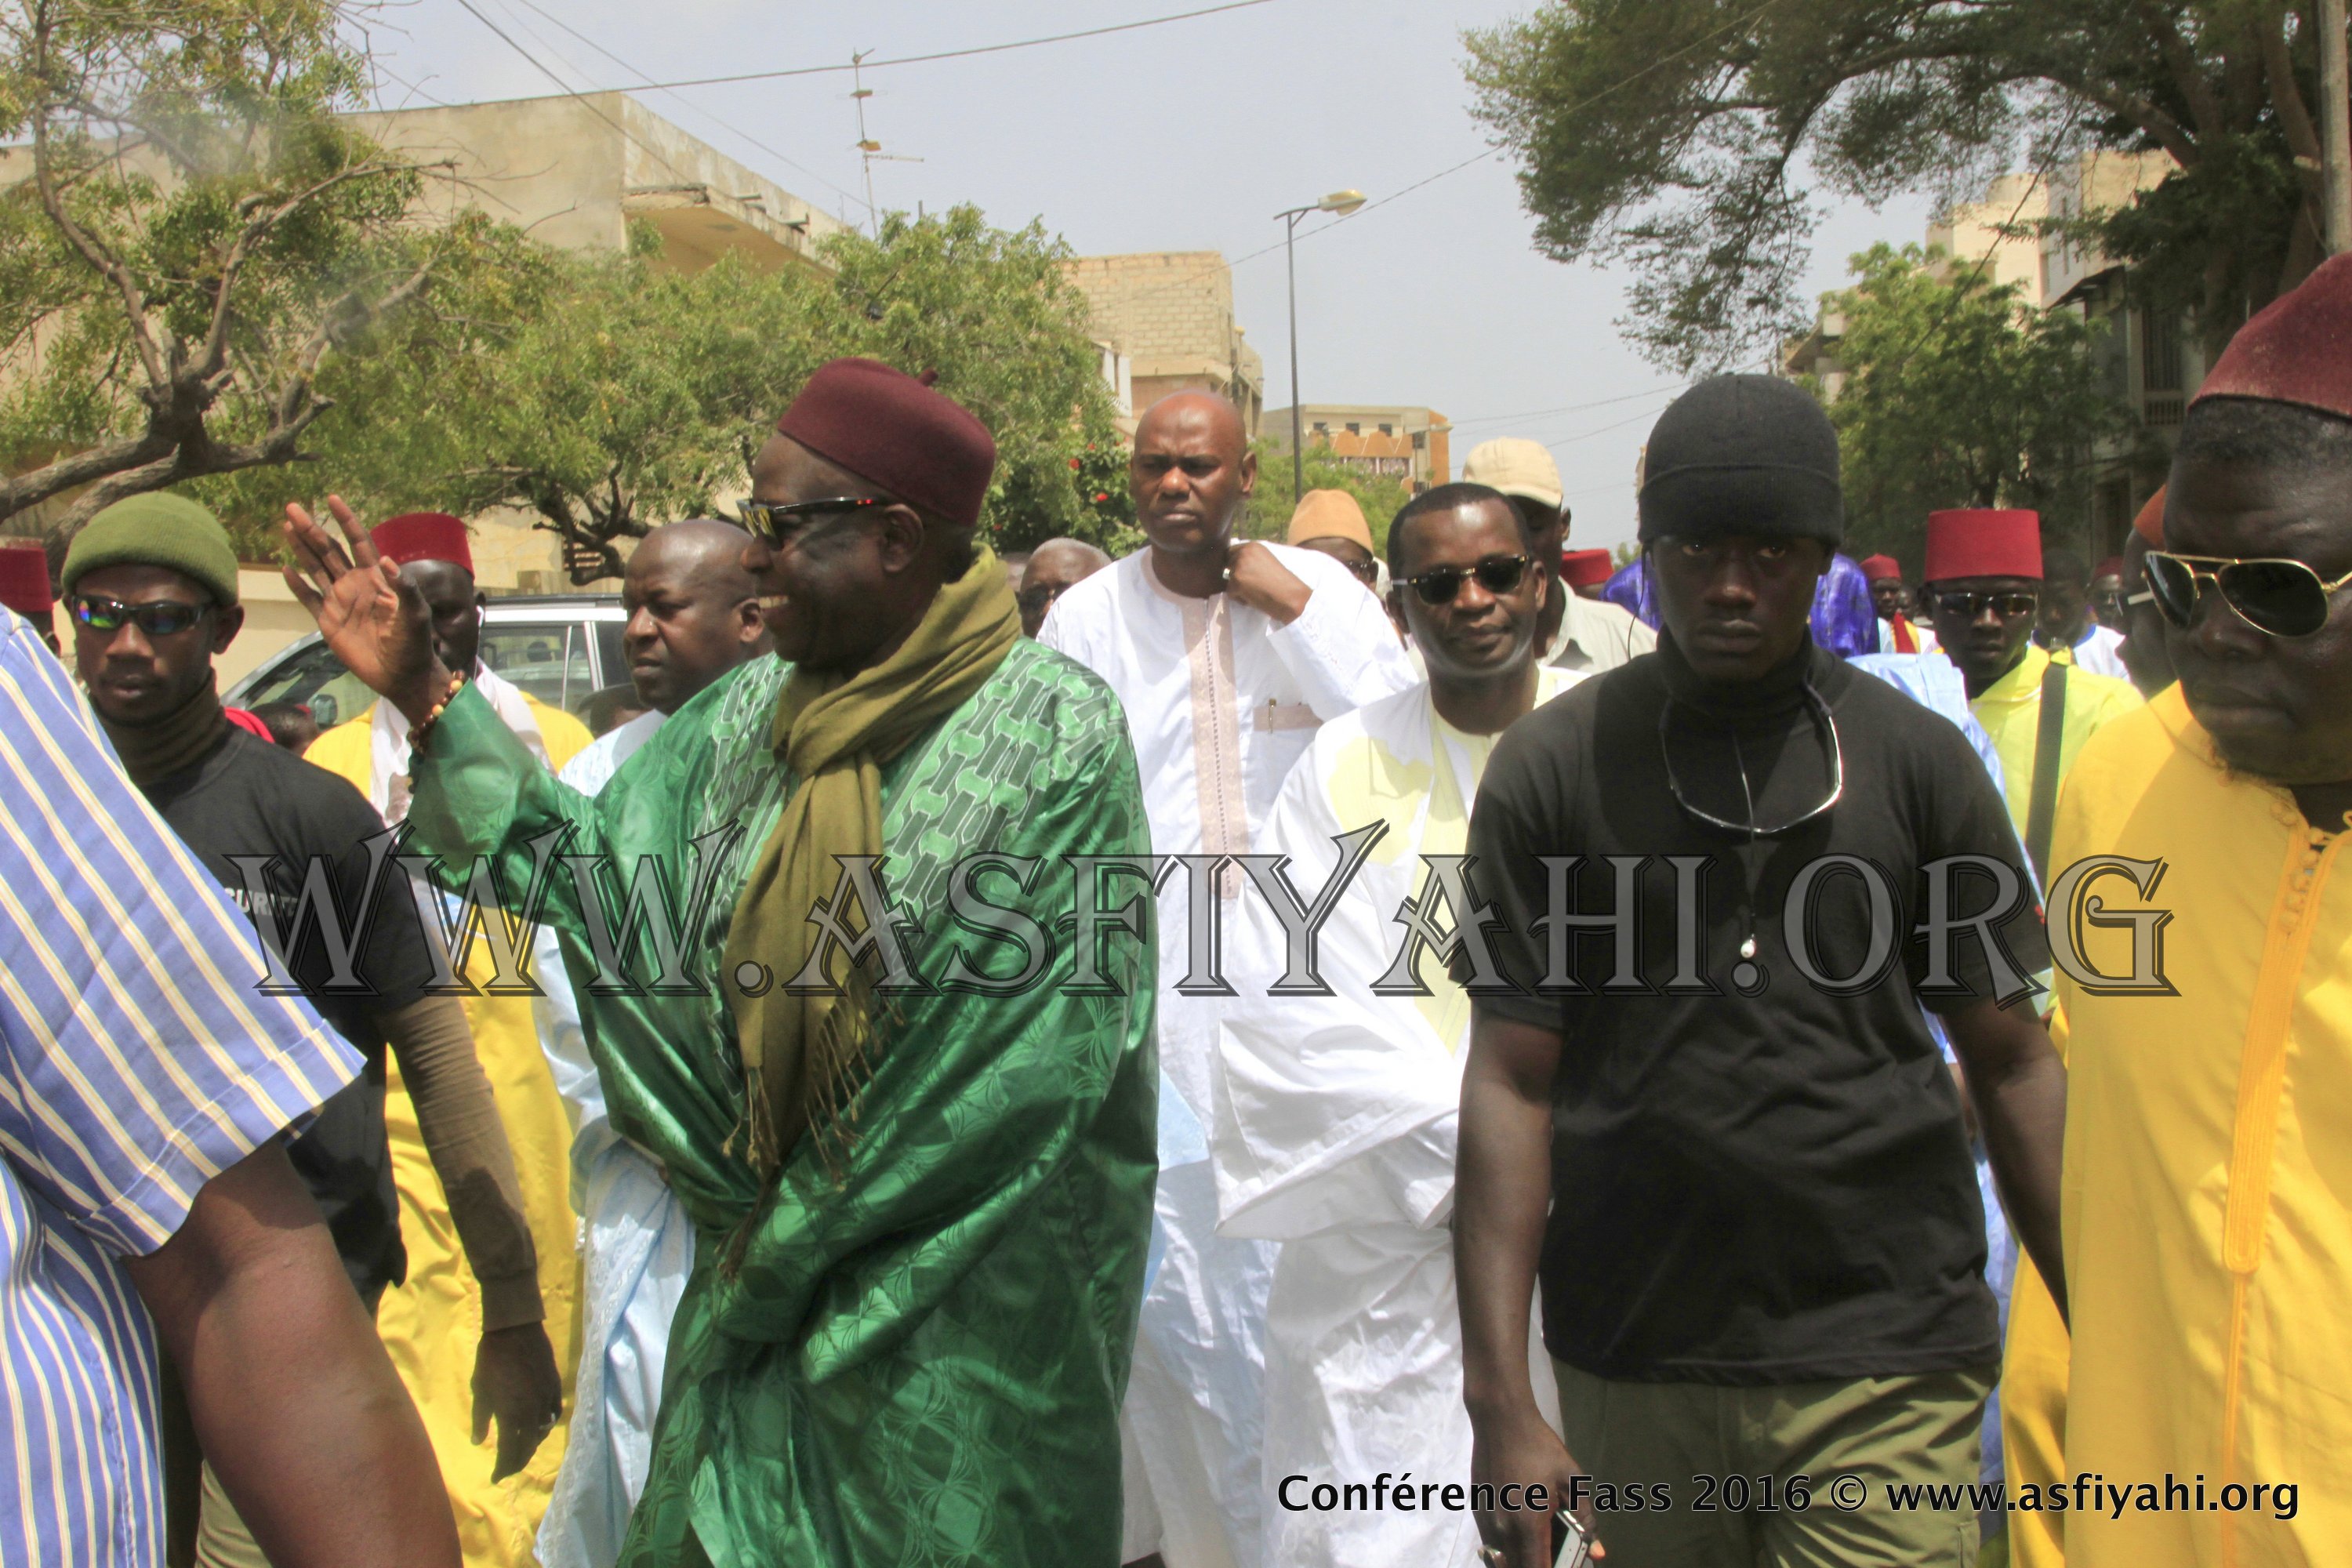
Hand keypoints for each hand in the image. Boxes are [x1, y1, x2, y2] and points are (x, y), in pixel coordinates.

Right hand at [281, 496, 448, 725]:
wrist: (401, 675)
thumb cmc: (414, 643)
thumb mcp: (415, 614)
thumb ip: (405, 588)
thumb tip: (385, 560)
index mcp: (377, 578)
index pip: (358, 541)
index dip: (346, 520)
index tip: (332, 498)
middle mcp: (355, 584)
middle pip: (329, 550)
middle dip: (312, 529)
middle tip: (293, 507)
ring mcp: (340, 601)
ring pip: (316, 568)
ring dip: (301, 548)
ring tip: (286, 526)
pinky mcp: (328, 621)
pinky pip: (308, 598)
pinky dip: (297, 584)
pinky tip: (285, 568)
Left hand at [471, 1322, 561, 1481]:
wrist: (515, 1331)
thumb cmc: (491, 1361)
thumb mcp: (480, 1391)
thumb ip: (481, 1419)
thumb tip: (479, 1442)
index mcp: (511, 1417)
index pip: (509, 1453)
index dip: (502, 1469)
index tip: (495, 1477)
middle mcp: (532, 1413)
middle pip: (528, 1448)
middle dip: (517, 1462)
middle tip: (507, 1468)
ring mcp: (546, 1400)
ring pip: (543, 1432)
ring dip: (531, 1444)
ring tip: (521, 1447)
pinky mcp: (555, 1387)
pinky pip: (553, 1413)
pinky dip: (546, 1424)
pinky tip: (539, 1425)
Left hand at [1224, 539, 1311, 623]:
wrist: (1291, 596)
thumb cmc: (1283, 582)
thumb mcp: (1266, 562)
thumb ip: (1250, 560)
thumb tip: (1233, 564)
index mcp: (1252, 546)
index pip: (1231, 551)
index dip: (1234, 563)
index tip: (1244, 573)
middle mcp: (1243, 553)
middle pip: (1227, 564)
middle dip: (1235, 575)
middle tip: (1252, 584)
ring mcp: (1238, 567)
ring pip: (1228, 579)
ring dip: (1238, 588)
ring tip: (1256, 591)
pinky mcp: (1235, 582)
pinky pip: (1231, 592)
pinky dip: (1240, 598)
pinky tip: (1254, 598)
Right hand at [1471, 1404, 1600, 1564]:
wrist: (1500, 1420)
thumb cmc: (1540, 1447)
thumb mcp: (1571, 1480)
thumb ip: (1585, 1520)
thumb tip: (1598, 1552)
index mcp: (1528, 1523)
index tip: (1564, 1566)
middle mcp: (1502, 1529)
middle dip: (1536, 1567)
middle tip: (1554, 1557)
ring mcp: (1486, 1521)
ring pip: (1500, 1560)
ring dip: (1518, 1561)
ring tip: (1539, 1549)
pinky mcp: (1477, 1512)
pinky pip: (1490, 1545)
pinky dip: (1505, 1551)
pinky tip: (1520, 1537)